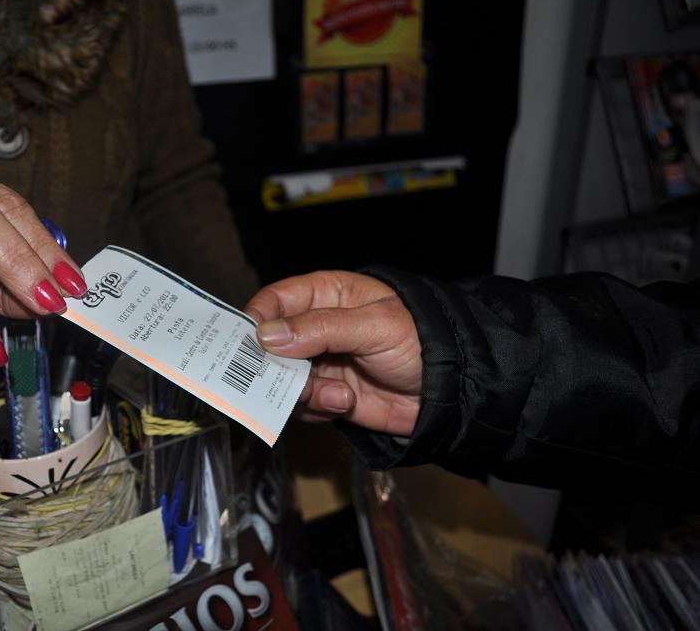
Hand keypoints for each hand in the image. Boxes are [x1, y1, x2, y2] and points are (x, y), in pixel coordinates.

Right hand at [245, 271, 421, 436]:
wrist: (452, 391)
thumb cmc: (422, 340)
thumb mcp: (373, 325)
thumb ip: (320, 327)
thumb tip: (267, 334)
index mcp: (326, 296)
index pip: (275, 300)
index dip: (258, 318)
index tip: (252, 342)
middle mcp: (316, 329)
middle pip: (270, 345)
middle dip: (276, 366)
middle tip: (294, 379)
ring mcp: (320, 363)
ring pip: (281, 379)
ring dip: (303, 391)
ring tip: (339, 394)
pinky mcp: (327, 394)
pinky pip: (300, 405)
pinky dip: (317, 408)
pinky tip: (346, 403)